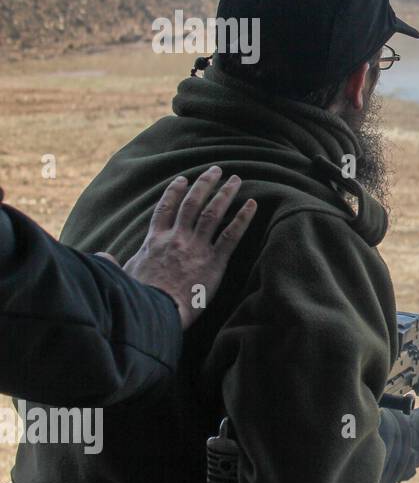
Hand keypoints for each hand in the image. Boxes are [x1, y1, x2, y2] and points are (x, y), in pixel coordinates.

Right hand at [99, 167, 255, 329]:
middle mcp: (176, 238)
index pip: (165, 209)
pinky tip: (253, 205)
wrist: (154, 312)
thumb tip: (101, 257)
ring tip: (236, 180)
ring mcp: (196, 248)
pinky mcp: (214, 262)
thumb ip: (112, 263)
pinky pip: (231, 235)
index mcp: (154, 241)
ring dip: (225, 194)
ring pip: (212, 213)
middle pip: (192, 204)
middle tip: (216, 170)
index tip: (183, 179)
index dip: (174, 192)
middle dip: (204, 184)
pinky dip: (243, 218)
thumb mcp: (119, 277)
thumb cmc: (136, 298)